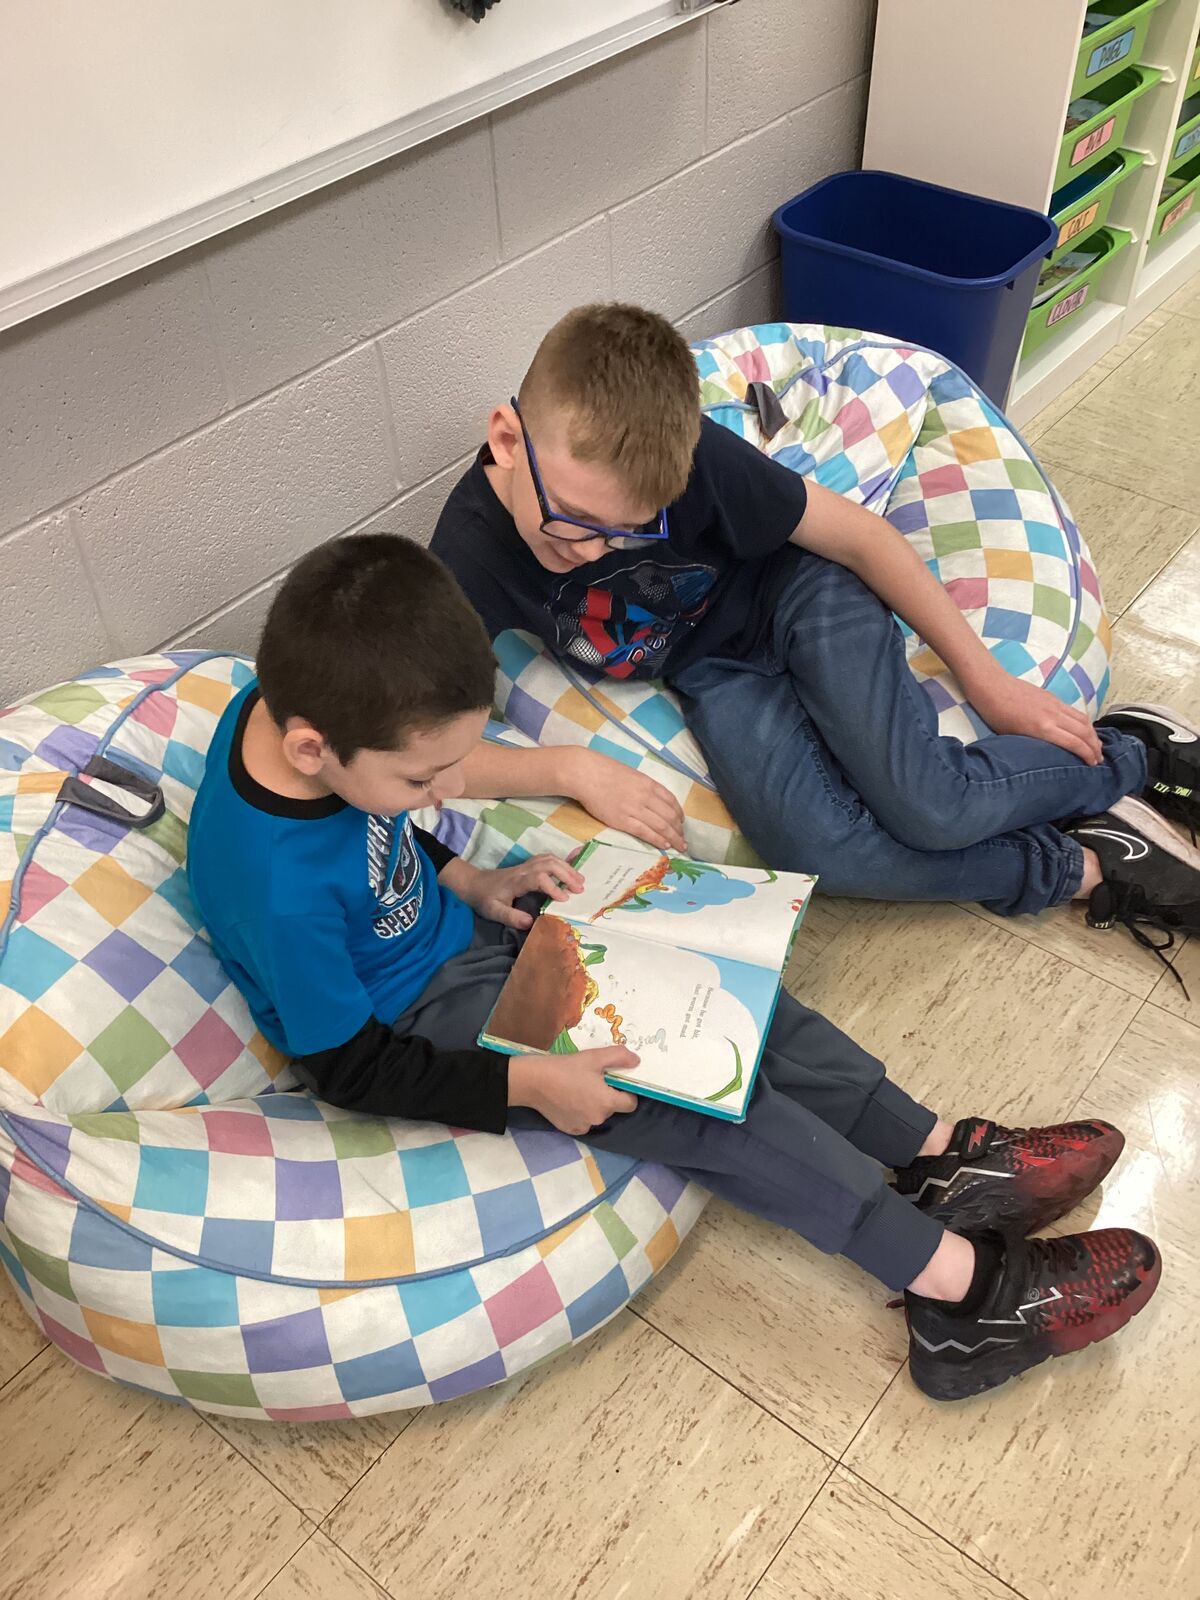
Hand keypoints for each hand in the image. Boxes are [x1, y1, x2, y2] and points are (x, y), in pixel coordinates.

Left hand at [454, 855, 584, 929]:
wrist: (474, 883)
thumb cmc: (484, 898)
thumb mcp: (493, 911)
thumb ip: (511, 917)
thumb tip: (531, 923)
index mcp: (517, 881)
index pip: (539, 878)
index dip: (553, 886)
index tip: (564, 899)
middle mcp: (524, 870)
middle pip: (549, 864)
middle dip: (567, 875)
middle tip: (580, 890)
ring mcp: (527, 865)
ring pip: (550, 859)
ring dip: (567, 868)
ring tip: (580, 881)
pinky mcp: (528, 865)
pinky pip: (547, 858)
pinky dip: (562, 861)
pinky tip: (571, 867)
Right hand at [510, 1047, 639, 1135]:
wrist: (533, 1081)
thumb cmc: (565, 1068)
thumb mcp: (595, 1057)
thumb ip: (619, 1057)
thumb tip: (637, 1061)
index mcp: (607, 1102)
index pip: (631, 1104)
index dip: (626, 1092)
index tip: (614, 1081)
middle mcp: (598, 1119)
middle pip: (612, 1108)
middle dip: (607, 1096)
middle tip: (591, 1080)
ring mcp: (583, 1126)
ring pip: (597, 1115)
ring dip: (593, 1105)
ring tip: (577, 1089)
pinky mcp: (570, 1129)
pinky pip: (583, 1121)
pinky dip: (580, 1112)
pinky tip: (568, 1099)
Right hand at [566, 748, 686, 851]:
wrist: (586, 774)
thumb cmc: (605, 771)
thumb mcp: (632, 774)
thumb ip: (643, 786)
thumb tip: (652, 798)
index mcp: (649, 784)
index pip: (671, 801)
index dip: (679, 814)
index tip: (682, 822)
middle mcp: (646, 797)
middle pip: (670, 816)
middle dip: (679, 830)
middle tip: (683, 840)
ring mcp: (635, 809)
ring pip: (661, 826)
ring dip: (673, 838)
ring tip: (679, 846)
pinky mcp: (623, 821)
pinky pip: (646, 832)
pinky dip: (658, 840)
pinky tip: (665, 845)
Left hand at [969, 674, 1103, 764]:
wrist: (993, 686)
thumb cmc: (997, 715)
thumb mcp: (1013, 737)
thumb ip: (1035, 744)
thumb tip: (1049, 753)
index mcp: (1043, 729)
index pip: (1074, 743)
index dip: (1087, 755)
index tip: (1093, 765)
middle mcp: (1054, 716)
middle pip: (1084, 731)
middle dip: (1095, 747)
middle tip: (1100, 759)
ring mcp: (1055, 705)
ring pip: (1083, 720)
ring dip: (1093, 734)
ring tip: (1097, 746)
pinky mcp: (1053, 697)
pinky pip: (1074, 711)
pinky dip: (1084, 722)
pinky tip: (1084, 729)